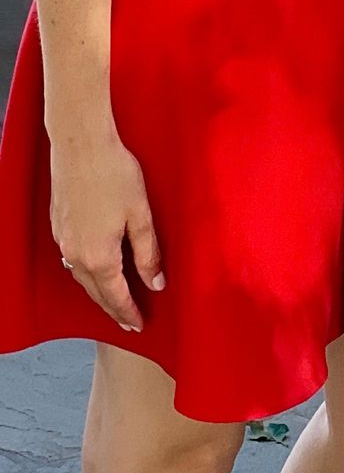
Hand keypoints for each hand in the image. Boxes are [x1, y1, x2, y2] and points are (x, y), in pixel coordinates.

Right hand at [50, 130, 164, 330]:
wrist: (80, 146)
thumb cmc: (114, 174)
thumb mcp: (140, 214)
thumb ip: (148, 252)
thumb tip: (156, 283)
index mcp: (99, 256)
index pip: (116, 296)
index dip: (128, 313)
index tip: (139, 326)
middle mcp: (76, 255)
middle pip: (95, 293)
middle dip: (113, 309)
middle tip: (128, 322)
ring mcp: (63, 242)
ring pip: (81, 279)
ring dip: (98, 292)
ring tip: (114, 300)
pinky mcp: (58, 227)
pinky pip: (72, 261)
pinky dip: (86, 273)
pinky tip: (95, 270)